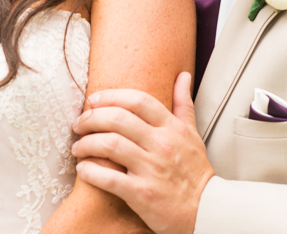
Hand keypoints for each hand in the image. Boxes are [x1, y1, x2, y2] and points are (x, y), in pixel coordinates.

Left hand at [72, 72, 214, 233]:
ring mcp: (152, 170)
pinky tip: (83, 170)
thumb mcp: (193, 134)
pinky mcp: (143, 194)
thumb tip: (182, 76)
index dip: (111, 96)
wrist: (208, 210)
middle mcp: (161, 145)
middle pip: (118, 119)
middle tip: (79, 123)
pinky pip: (109, 179)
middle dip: (91, 118)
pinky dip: (91, 172)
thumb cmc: (196, 173)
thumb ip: (183, 104)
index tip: (93, 100)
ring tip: (78, 147)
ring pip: (110, 145)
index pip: (138, 100)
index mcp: (172, 128)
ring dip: (87, 144)